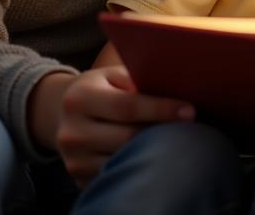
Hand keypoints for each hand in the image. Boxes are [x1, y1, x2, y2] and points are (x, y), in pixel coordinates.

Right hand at [53, 65, 194, 186]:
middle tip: (192, 127)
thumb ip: (137, 80)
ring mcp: (74, 160)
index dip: (161, 109)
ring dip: (154, 152)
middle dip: (162, 131)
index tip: (190, 110)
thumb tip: (175, 87)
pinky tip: (154, 156)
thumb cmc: (100, 88)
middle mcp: (71, 131)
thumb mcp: (111, 75)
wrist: (62, 113)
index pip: (127, 106)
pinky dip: (138, 166)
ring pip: (123, 160)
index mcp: (80, 98)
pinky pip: (116, 175)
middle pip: (128, 137)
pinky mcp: (79, 179)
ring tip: (178, 140)